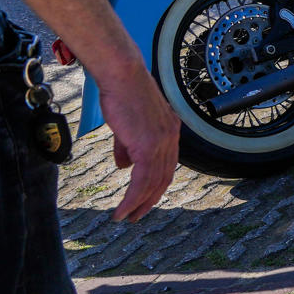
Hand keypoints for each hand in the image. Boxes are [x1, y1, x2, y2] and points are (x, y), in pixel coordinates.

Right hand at [94, 60, 178, 221]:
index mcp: (170, 130)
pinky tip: (122, 209)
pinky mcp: (148, 146)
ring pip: (153, 183)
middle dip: (150, 200)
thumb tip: (125, 166)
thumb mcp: (129, 123)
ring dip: (139, 204)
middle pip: (164, 178)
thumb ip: (128, 146)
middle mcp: (171, 137)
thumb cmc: (122, 94)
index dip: (156, 184)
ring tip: (126, 217)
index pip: (167, 164)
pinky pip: (141, 181)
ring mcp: (162, 142)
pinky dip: (132, 199)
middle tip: (136, 215)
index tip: (144, 197)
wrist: (122, 76)